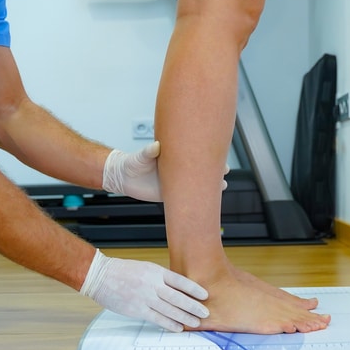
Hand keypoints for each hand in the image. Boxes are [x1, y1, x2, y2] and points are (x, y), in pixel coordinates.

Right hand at [80, 249, 208, 331]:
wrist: (101, 276)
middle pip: (178, 298)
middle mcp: (153, 285)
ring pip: (170, 310)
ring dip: (185, 318)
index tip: (205, 295)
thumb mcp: (145, 268)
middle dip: (193, 306)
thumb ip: (160, 278)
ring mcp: (145, 298)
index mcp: (156, 272)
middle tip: (205, 312)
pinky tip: (178, 328)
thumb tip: (176, 289)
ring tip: (195, 322)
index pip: (180, 281)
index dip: (194, 289)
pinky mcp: (137, 310)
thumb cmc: (122, 271)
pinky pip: (157, 319)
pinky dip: (169, 324)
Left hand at [102, 141, 228, 201]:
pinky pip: (187, 198)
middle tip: (225, 170)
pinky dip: (197, 200)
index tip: (218, 153)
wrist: (124, 178)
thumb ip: (149, 151)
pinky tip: (207, 202)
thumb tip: (156, 146)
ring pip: (197, 184)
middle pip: (200, 169)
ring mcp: (176, 183)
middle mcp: (178, 170)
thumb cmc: (133, 162)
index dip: (207, 154)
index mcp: (173, 157)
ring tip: (223, 186)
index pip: (194, 154)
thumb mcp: (141, 156)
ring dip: (210, 186)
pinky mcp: (171, 195)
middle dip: (214, 169)